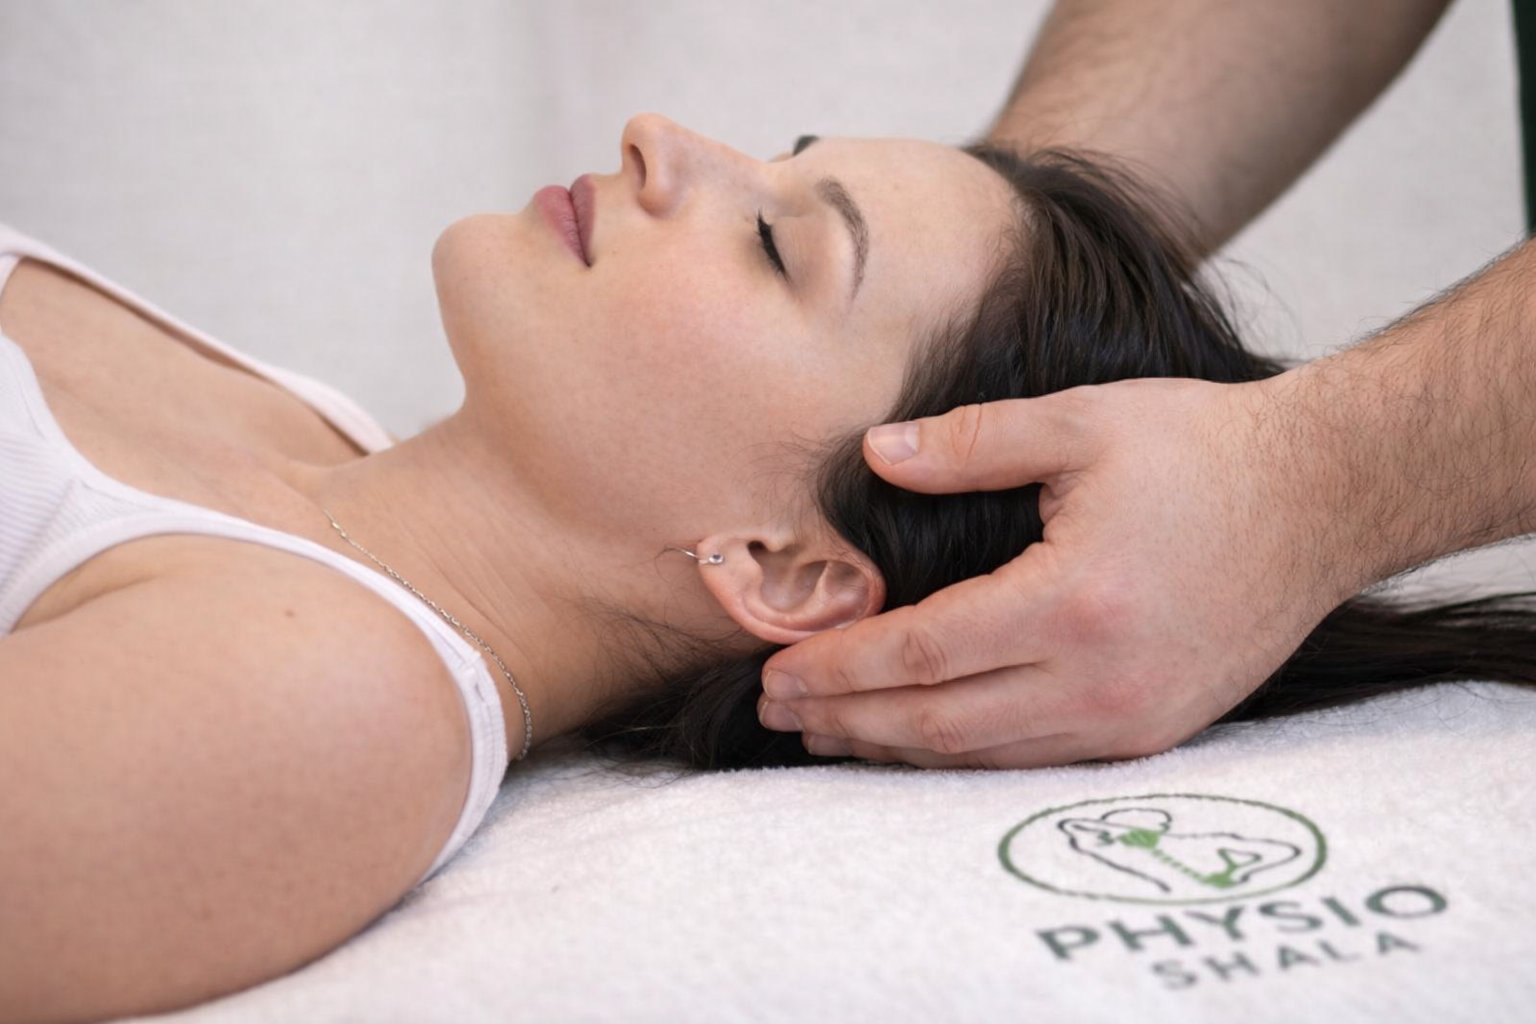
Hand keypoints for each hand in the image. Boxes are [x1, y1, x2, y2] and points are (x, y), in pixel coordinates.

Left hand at [756, 373, 1359, 768]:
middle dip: (847, 720)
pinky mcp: (1153, 733)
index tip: (776, 668)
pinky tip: (919, 741)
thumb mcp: (1083, 421)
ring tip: (827, 735)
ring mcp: (1130, 719)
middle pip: (937, 723)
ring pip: (980, 757)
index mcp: (1072, 602)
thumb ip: (970, 441)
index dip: (839, 666)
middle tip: (776, 712)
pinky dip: (962, 756)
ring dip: (895, 749)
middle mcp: (1099, 680)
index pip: (919, 653)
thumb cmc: (1204, 451)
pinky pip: (1031, 762)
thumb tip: (875, 453)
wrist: (1324, 497)